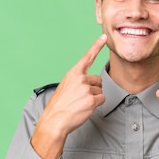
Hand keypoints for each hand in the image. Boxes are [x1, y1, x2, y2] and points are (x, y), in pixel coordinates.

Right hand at [31, 34, 105, 158]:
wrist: (54, 121)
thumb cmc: (59, 106)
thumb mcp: (65, 87)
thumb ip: (77, 81)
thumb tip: (90, 84)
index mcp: (73, 73)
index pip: (87, 57)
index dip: (97, 46)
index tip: (104, 37)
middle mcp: (80, 78)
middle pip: (98, 80)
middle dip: (94, 88)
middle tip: (81, 98)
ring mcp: (86, 89)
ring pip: (100, 91)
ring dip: (94, 98)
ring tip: (81, 104)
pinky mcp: (91, 99)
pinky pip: (101, 100)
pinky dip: (96, 105)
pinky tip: (85, 108)